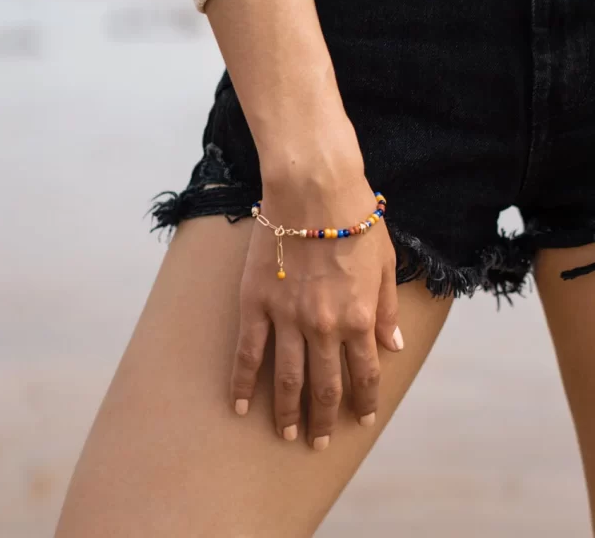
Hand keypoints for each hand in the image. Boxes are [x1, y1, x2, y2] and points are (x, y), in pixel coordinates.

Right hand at [230, 136, 403, 449]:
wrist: (315, 190)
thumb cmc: (355, 221)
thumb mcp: (385, 264)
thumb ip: (386, 310)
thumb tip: (393, 346)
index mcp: (359, 318)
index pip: (365, 373)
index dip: (364, 401)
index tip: (362, 420)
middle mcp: (324, 327)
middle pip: (326, 386)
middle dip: (326, 419)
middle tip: (320, 442)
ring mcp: (287, 318)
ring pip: (287, 378)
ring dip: (288, 411)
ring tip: (288, 435)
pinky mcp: (256, 304)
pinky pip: (248, 352)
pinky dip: (242, 382)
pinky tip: (239, 407)